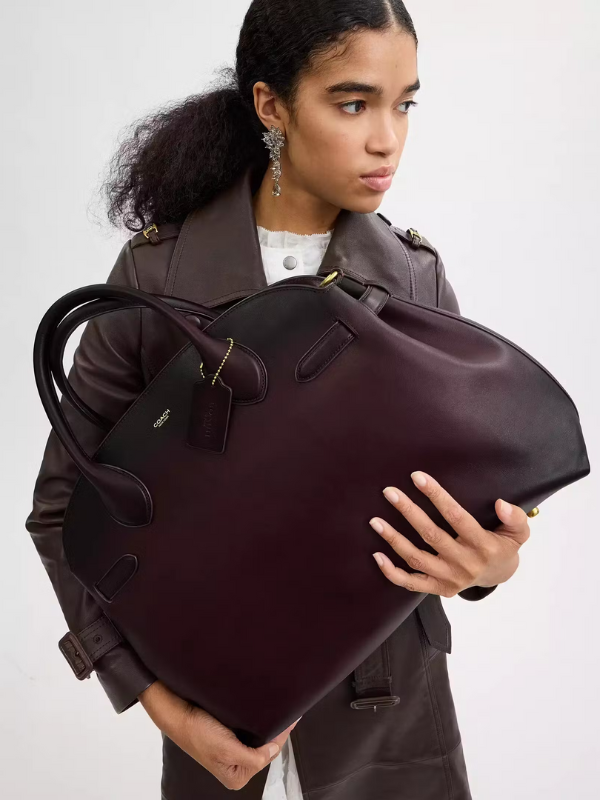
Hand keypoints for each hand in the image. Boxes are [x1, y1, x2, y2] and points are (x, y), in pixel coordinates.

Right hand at [138, 680, 300, 790]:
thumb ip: (254, 757)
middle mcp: (235, 765)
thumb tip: (274, 749)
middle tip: (290, 711)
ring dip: (267, 723)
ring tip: (279, 709)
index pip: (268, 754)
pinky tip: (263, 709)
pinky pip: (248, 728)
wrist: (176, 712)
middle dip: (276, 730)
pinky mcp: (226, 734)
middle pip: (264, 746)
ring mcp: (231, 749)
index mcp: (236, 776)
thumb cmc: (197, 732)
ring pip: (257, 736)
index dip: (281, 735)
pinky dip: (257, 719)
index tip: (293, 717)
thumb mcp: (228, 751)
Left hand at [369, 470, 531, 596]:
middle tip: (389, 492)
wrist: (498, 576)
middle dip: (408, 512)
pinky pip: (411, 583)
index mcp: (484, 545)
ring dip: (394, 539)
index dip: (436, 496)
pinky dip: (392, 573)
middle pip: (431, 535)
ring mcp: (450, 579)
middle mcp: (465, 564)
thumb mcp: (519, 532)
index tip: (417, 477)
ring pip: (416, 558)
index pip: (456, 517)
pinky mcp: (439, 589)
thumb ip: (515, 517)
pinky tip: (377, 556)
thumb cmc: (503, 545)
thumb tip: (501, 504)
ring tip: (375, 521)